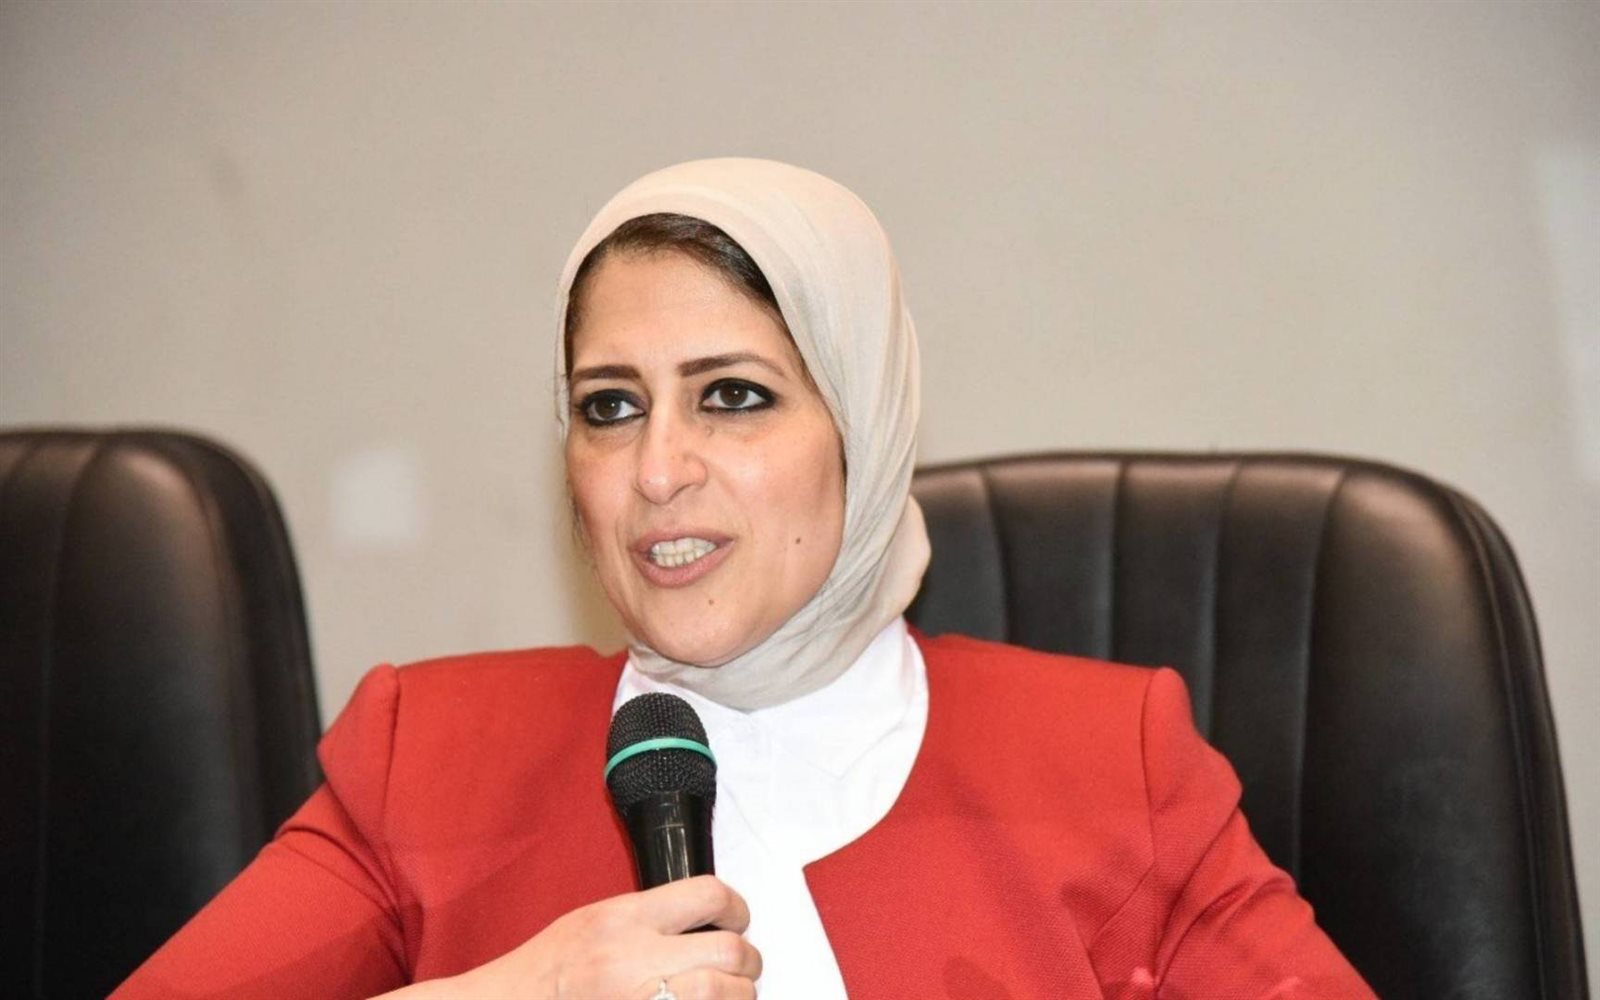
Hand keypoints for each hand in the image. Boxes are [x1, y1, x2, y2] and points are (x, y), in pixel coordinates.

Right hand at [417, 876, 760, 999]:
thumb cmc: (548, 970)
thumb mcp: (594, 922)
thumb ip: (648, 919)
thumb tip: (706, 919)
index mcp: (624, 919)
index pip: (709, 894)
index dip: (736, 909)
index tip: (736, 921)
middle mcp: (635, 959)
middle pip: (729, 951)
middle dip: (747, 962)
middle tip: (741, 968)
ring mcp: (642, 998)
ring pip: (727, 994)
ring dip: (737, 995)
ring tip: (726, 995)